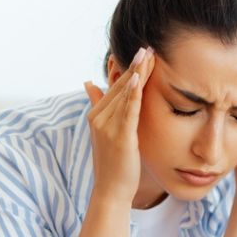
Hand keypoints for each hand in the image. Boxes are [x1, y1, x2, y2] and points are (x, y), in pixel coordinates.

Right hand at [83, 47, 155, 203]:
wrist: (111, 190)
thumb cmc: (113, 163)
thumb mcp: (105, 131)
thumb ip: (98, 106)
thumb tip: (88, 83)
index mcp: (96, 114)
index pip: (115, 87)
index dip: (129, 70)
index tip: (142, 53)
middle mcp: (98, 118)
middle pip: (120, 87)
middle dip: (135, 66)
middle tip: (148, 46)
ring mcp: (107, 127)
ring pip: (125, 94)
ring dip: (137, 73)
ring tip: (147, 55)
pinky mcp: (120, 136)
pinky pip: (128, 111)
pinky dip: (133, 93)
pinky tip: (138, 78)